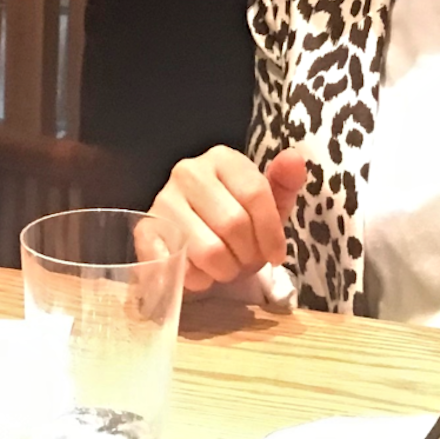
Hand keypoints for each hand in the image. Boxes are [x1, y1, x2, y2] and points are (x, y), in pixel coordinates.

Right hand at [154, 145, 312, 293]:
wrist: (192, 240)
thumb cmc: (238, 220)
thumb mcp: (268, 202)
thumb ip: (284, 182)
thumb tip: (294, 159)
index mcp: (222, 159)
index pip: (255, 193)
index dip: (271, 232)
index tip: (276, 255)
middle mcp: (189, 172)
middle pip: (233, 223)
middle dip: (248, 253)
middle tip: (247, 262)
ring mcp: (162, 200)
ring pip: (208, 249)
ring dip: (225, 270)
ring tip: (227, 268)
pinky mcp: (145, 231)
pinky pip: (179, 265)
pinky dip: (197, 279)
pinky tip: (202, 275)